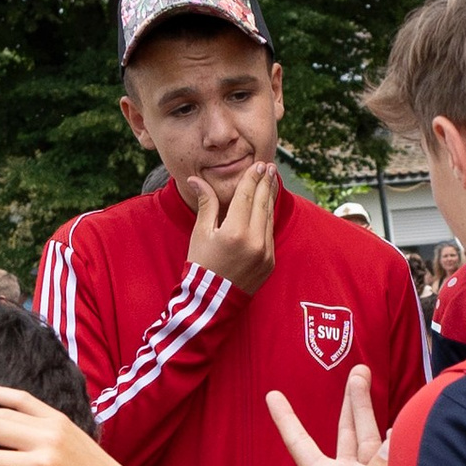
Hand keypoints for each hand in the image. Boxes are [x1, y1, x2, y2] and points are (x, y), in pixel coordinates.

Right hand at [182, 160, 277, 292]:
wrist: (212, 300)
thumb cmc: (201, 265)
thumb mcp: (201, 233)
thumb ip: (206, 204)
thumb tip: (195, 179)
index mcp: (235, 232)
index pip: (247, 196)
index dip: (252, 178)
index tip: (257, 165)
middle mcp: (254, 241)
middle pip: (262, 203)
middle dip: (265, 183)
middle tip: (268, 167)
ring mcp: (265, 253)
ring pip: (269, 217)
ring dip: (270, 198)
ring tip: (271, 182)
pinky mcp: (270, 262)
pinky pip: (270, 233)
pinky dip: (269, 218)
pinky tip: (268, 207)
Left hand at [266, 365, 395, 465]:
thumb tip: (395, 438)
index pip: (300, 441)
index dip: (287, 419)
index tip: (272, 396)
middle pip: (350, 429)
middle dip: (354, 399)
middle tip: (359, 371)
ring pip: (376, 438)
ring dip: (377, 412)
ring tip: (373, 382)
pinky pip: (401, 460)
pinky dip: (405, 444)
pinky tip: (408, 426)